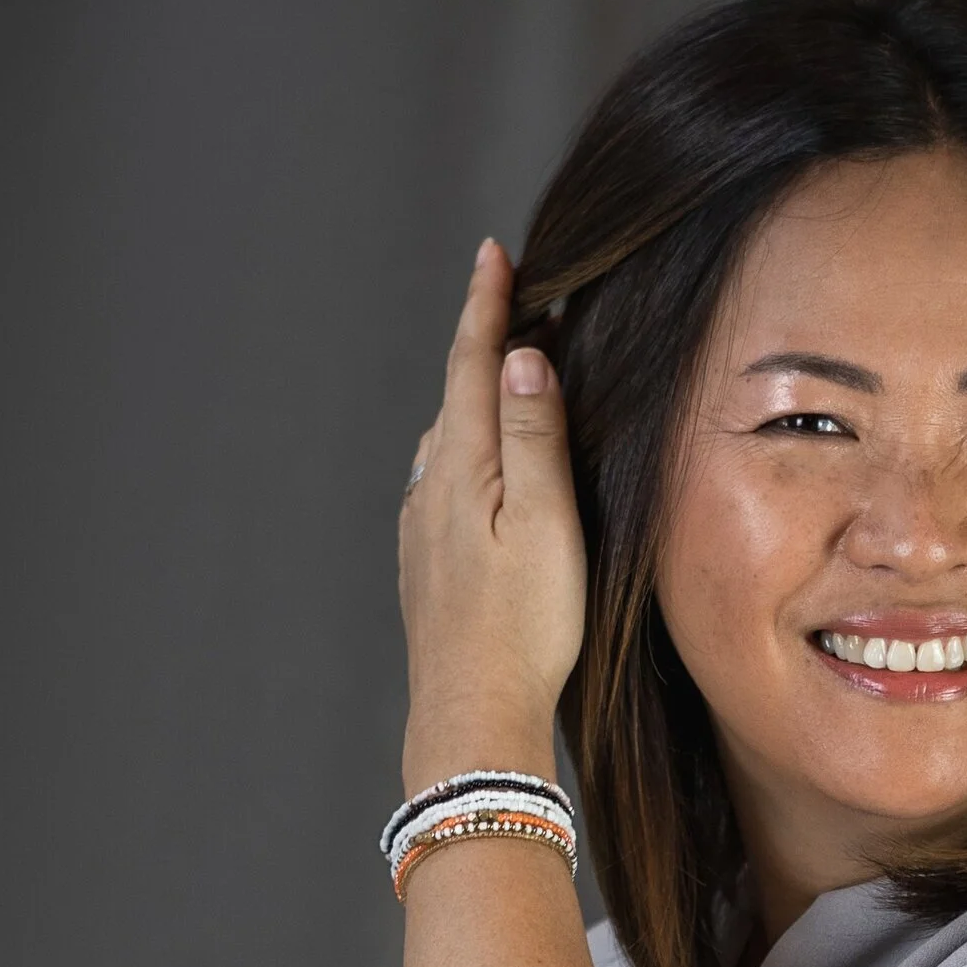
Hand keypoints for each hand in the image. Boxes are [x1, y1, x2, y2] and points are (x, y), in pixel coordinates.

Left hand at [397, 239, 585, 798]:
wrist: (472, 713)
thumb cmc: (522, 627)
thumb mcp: (545, 523)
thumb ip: (532, 436)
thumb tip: (521, 356)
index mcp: (461, 467)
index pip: (472, 363)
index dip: (486, 305)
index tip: (496, 253)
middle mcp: (429, 488)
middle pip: (455, 395)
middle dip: (484, 345)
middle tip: (518, 302)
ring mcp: (421, 529)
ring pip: (446, 441)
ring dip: (474, 401)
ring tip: (507, 380)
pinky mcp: (425, 565)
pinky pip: (443, 485)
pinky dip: (466, 454)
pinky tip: (482, 474)